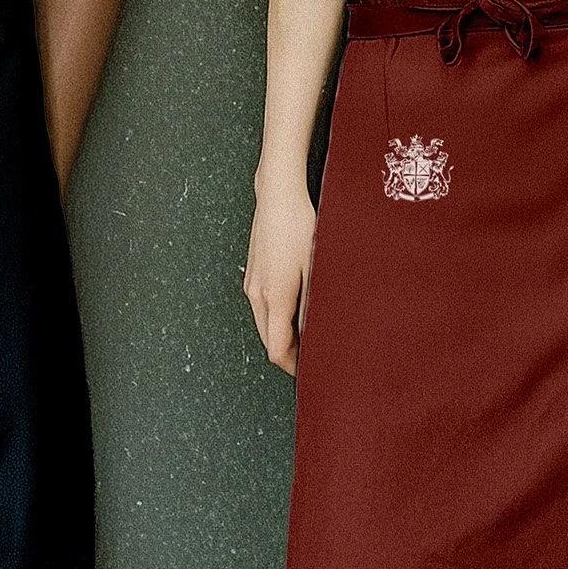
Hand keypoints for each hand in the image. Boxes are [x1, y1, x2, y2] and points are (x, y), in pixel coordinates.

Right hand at [243, 182, 316, 375]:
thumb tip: (315, 332)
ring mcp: (252, 284)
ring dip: (283, 335)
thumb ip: (313, 305)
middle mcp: (257, 295)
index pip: (277, 350)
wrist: (278, 196)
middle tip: (313, 357)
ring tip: (308, 334)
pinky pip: (262, 308)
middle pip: (268, 341)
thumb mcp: (315, 268)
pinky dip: (277, 318)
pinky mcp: (253, 274)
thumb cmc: (298, 226)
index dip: (293, 367)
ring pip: (264, 324)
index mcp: (273, 298)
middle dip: (289, 354)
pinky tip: (295, 310)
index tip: (310, 371)